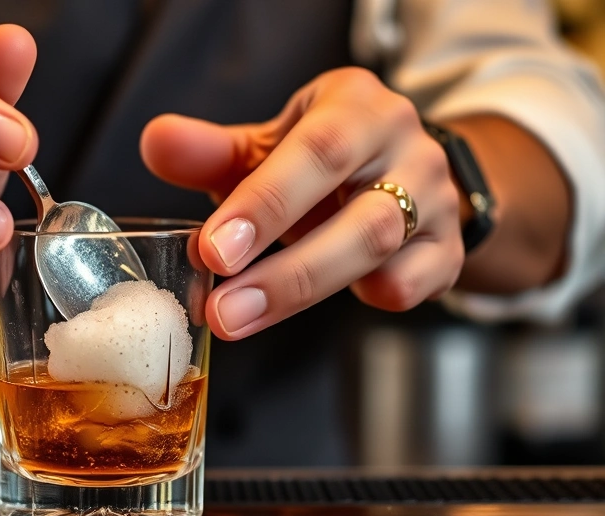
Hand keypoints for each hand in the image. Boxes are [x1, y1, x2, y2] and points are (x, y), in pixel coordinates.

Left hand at [141, 67, 464, 339]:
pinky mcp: (448, 250)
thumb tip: (156, 141)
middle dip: (285, 270)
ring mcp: (436, 200)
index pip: (316, 152)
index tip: (212, 250)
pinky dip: (373, 297)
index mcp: (357, 107)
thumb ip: (211, 153)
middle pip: (358, 214)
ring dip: (304, 291)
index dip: (264, 204)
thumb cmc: (317, 161)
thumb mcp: (265, 148)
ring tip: (239, 318)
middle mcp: (406, 148)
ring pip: (381, 250)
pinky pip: (414, 283)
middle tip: (222, 308)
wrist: (399, 170)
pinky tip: (332, 299)